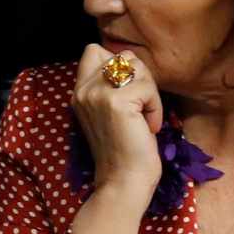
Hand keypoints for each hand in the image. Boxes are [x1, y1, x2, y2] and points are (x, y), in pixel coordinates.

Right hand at [71, 44, 163, 202]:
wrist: (122, 182)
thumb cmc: (123, 152)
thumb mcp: (108, 113)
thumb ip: (109, 88)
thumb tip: (131, 64)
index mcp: (78, 92)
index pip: (94, 51)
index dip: (119, 66)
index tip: (128, 96)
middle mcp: (83, 89)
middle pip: (122, 56)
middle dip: (140, 77)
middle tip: (141, 107)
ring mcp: (97, 94)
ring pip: (137, 66)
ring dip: (149, 91)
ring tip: (144, 119)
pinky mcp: (116, 101)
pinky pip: (148, 87)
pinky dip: (155, 107)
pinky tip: (148, 127)